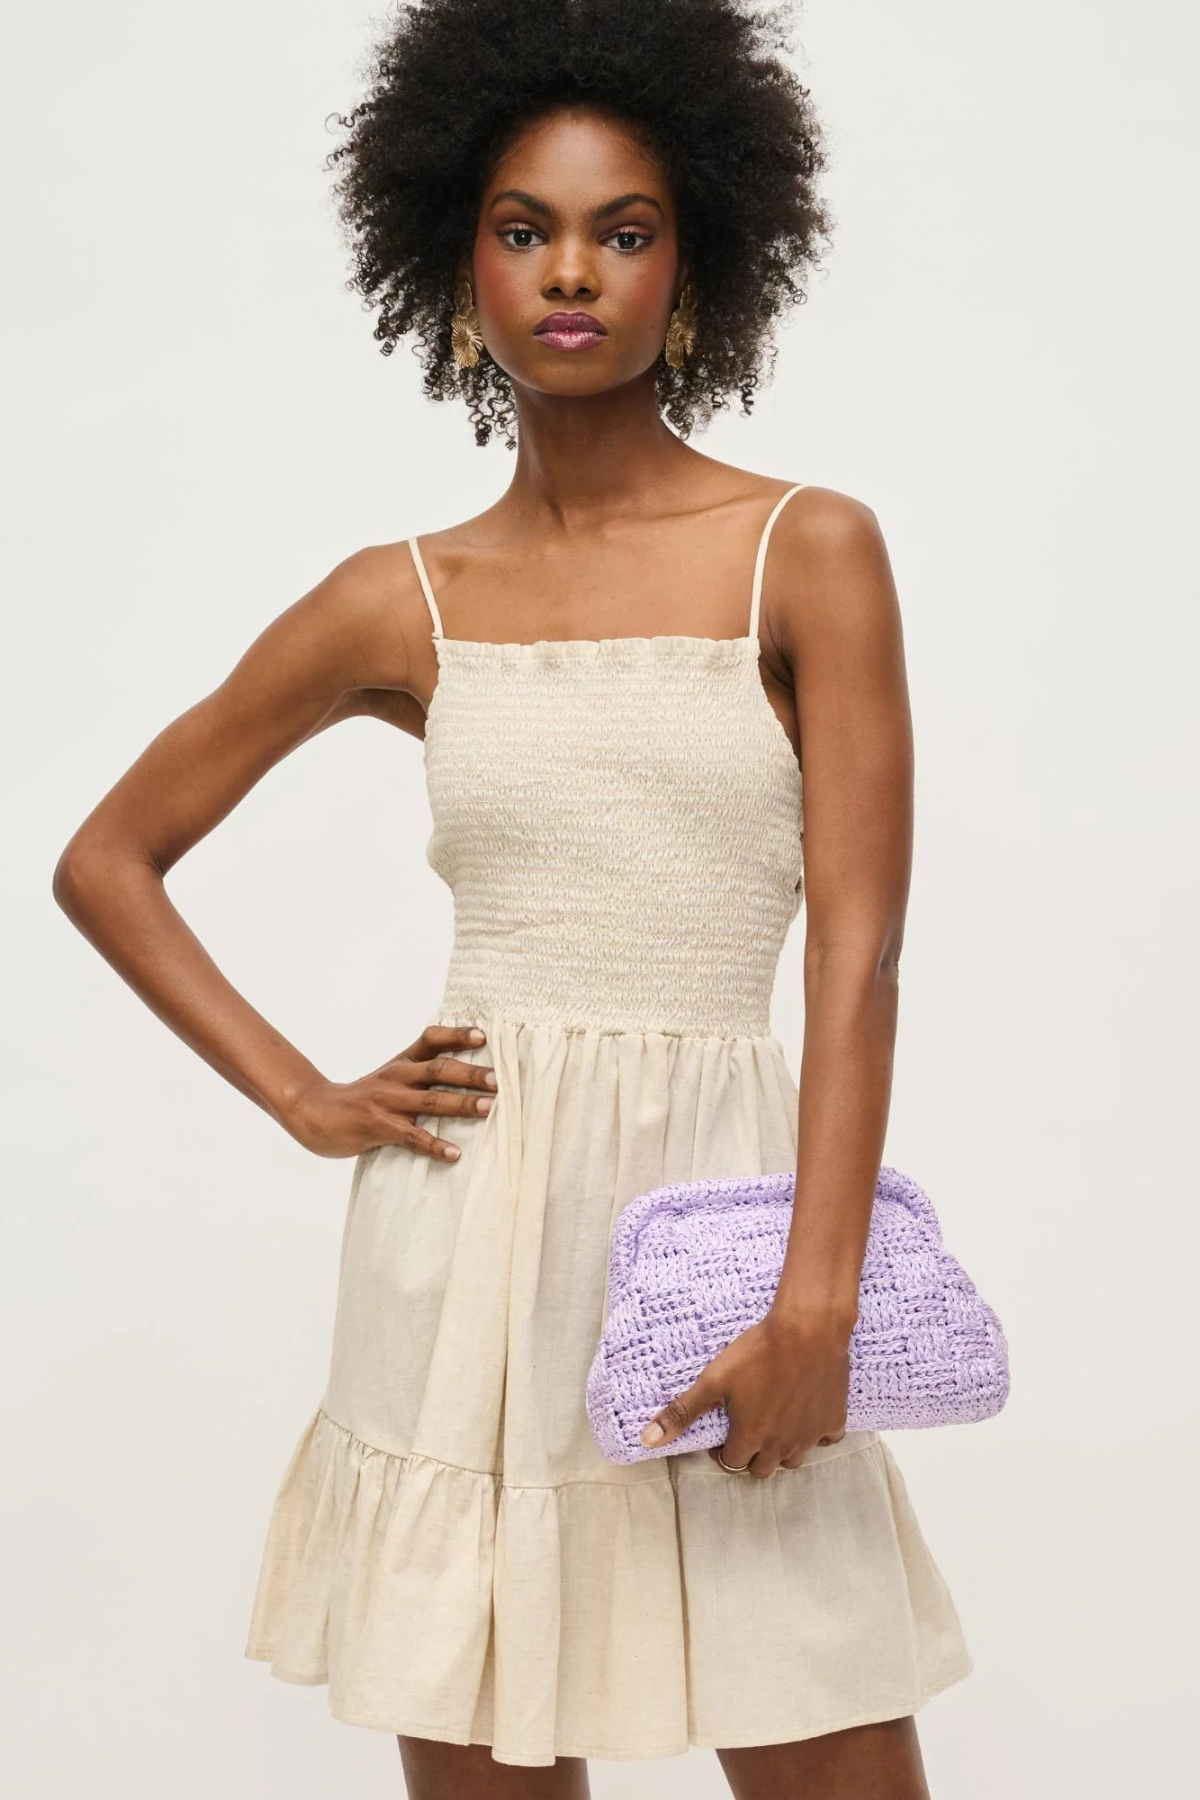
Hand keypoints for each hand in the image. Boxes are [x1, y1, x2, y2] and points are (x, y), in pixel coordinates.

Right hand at [281, 1023, 495, 1158]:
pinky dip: (434, 1146)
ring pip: (431, 1101)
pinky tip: (454, 1153)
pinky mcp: (379, 1127)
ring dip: (462, 1105)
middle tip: (498, 1080)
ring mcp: (388, 1102)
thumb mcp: (390, 1077)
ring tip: (489, 1109)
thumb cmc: (362, 1098)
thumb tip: (467, 1076)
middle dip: (471, 1074)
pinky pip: (412, 1138)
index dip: (457, 1035)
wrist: (315, 1113)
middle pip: (439, 1069)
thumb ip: (421, 1074)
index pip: (431, 1039)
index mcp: (402, 1062)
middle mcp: (397, 1077)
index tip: (483, 1034)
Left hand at [638, 1305, 851, 1476]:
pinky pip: (827, 1440)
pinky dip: (816, 1434)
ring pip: (794, 1460)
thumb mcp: (713, 1380)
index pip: (731, 1464)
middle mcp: (781, 1445)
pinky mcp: (834, 1419)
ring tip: (772, 1425)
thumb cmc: (757, 1352)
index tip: (720, 1437)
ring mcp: (810, 1435)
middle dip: (749, 1456)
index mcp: (750, 1438)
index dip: (721, 1453)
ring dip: (780, 1450)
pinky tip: (806, 1415)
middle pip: (762, 1468)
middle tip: (745, 1430)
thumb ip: (681, 1412)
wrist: (808, 1329)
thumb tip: (646, 1440)